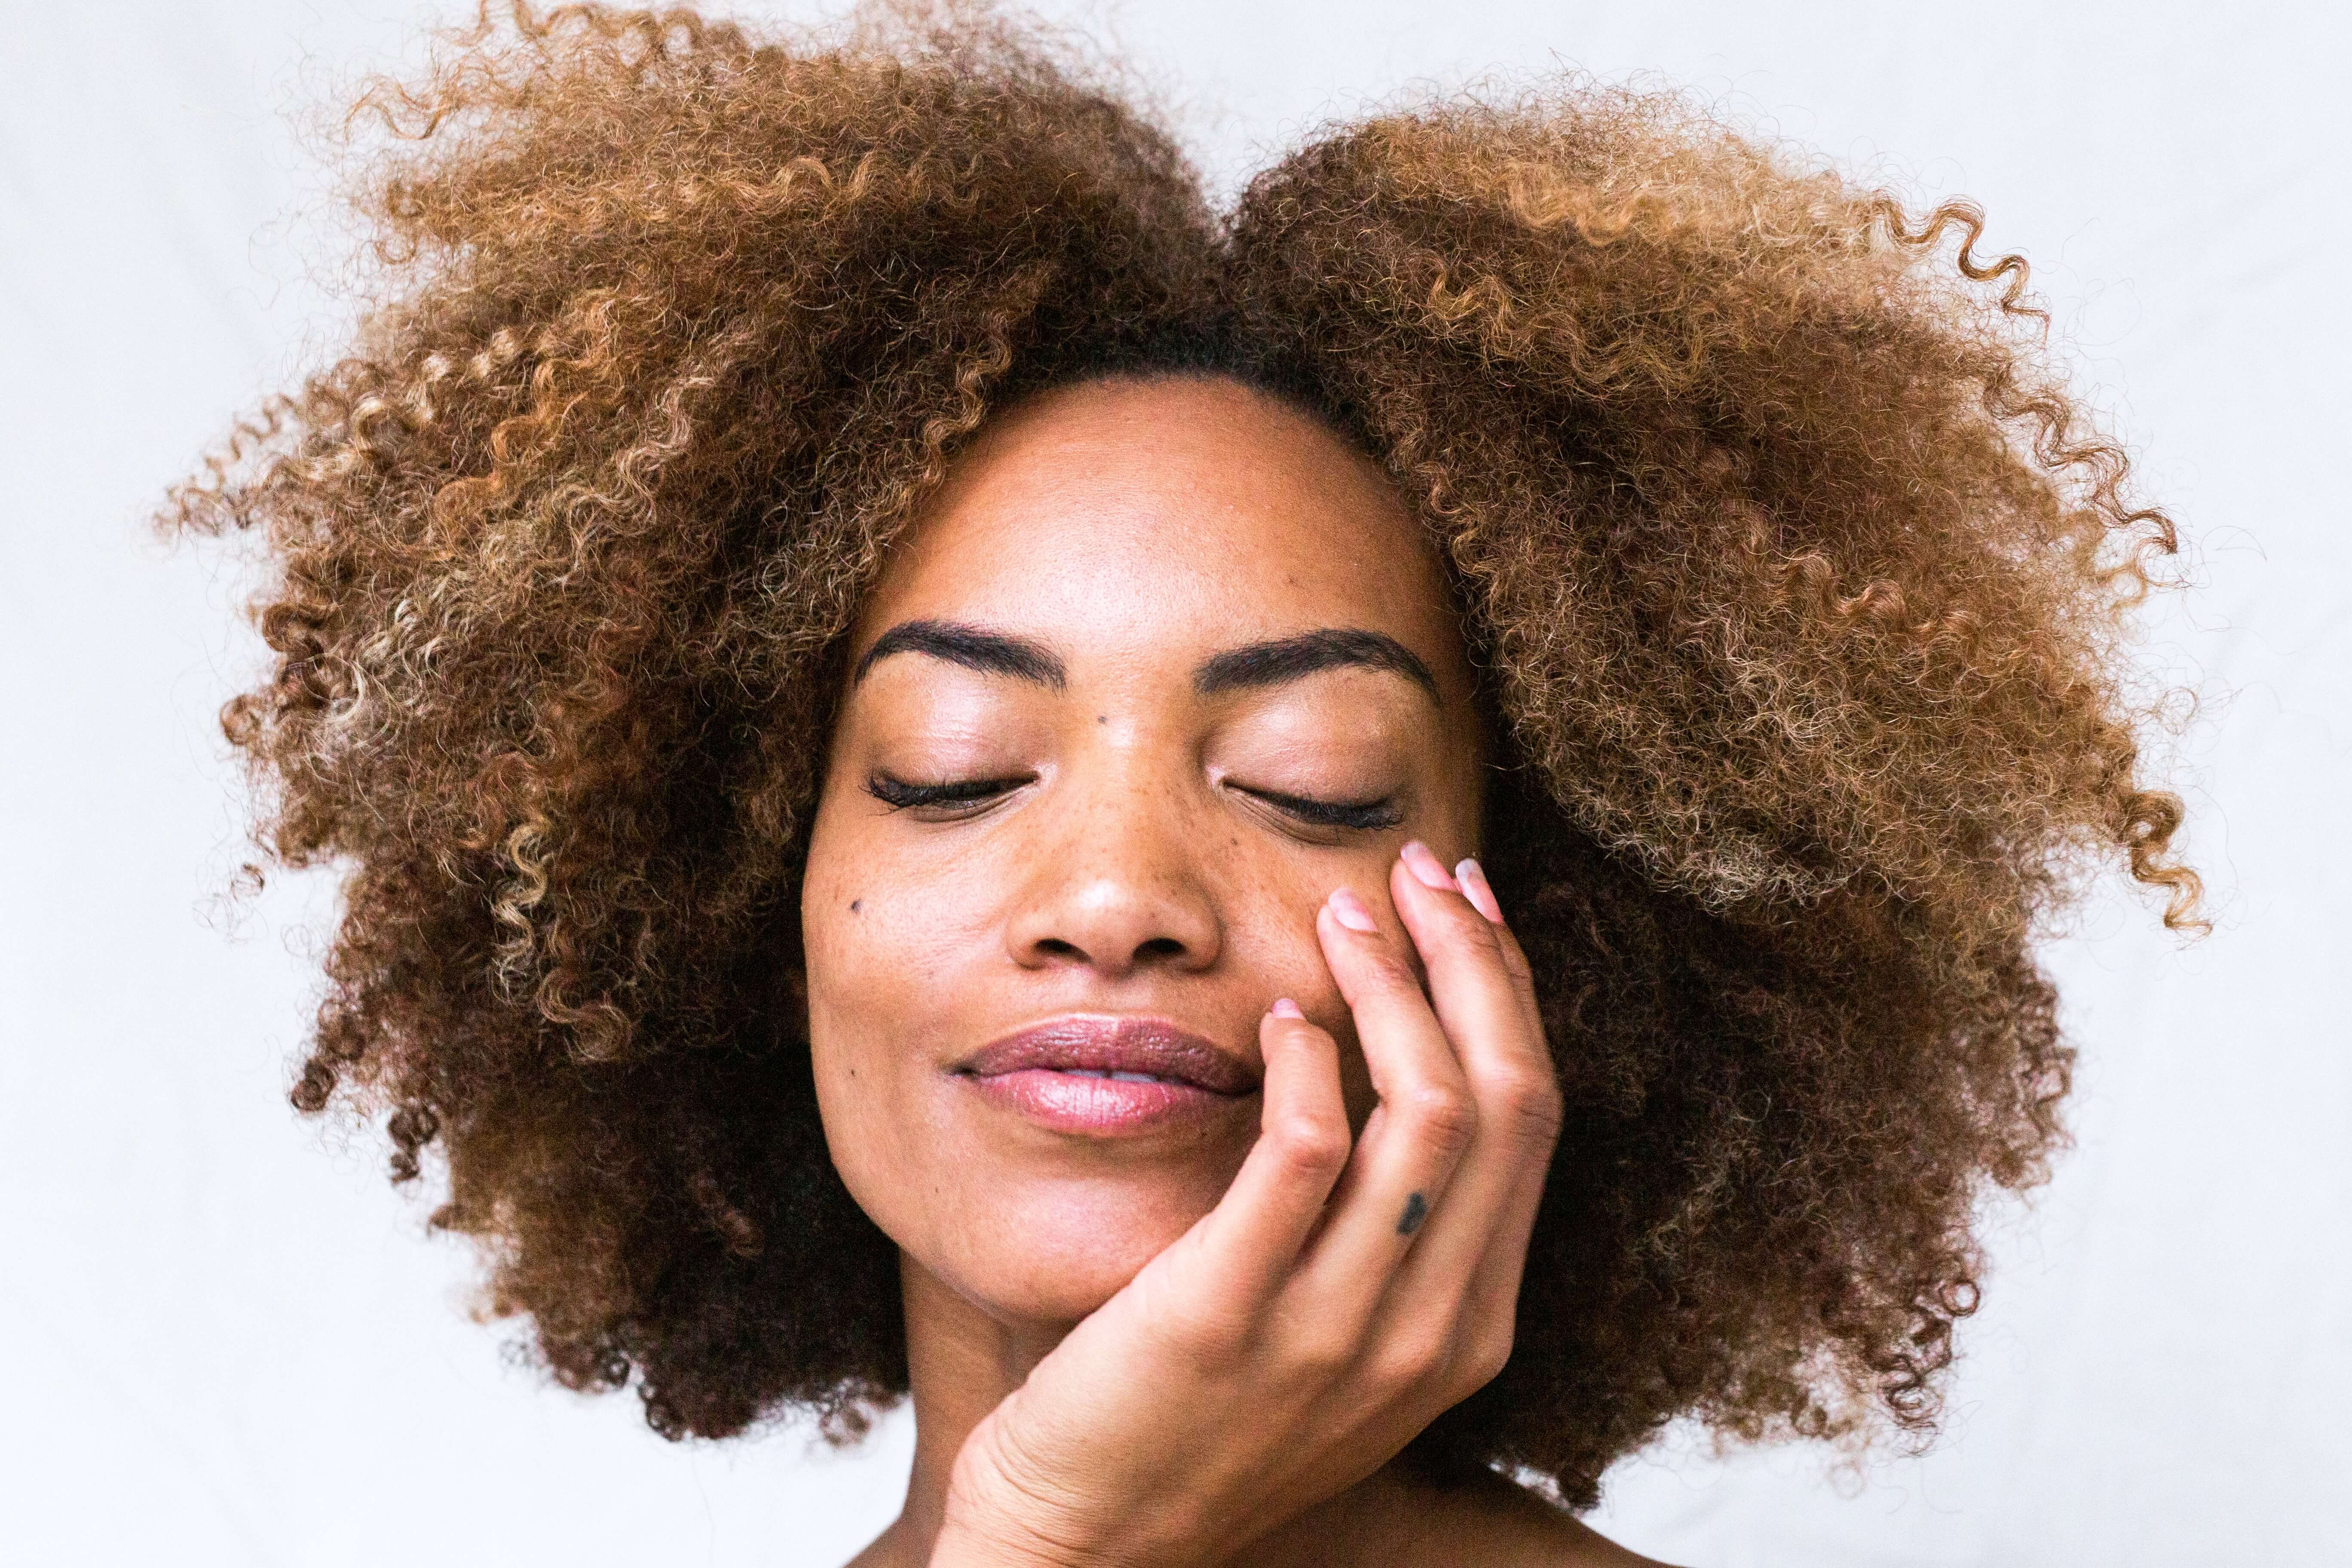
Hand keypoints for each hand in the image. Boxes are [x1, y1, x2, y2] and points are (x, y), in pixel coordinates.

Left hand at [931, 842, 1563, 1567]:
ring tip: (1342, 913)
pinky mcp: (1229, 1316)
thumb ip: (1387, 1228)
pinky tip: (1280, 1012)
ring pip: (1428, 1113)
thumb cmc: (1201, 1419)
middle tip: (1416, 869)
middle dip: (1472, 959)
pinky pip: (1304, 1155)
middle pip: (1504, 1099)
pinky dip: (1306, 1061)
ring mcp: (1335, 1331)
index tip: (1465, 902)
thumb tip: (1397, 1061)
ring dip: (1394, 986)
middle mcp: (1427, 1331)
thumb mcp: (1338, 1334)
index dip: (1508, 991)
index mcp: (1468, 1326)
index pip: (1531, 1120)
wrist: (1090, 1546)